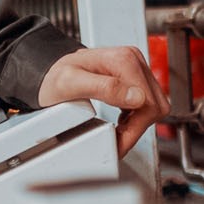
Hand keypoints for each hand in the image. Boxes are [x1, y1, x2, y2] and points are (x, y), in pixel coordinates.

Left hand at [38, 45, 167, 155]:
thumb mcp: (71, 83)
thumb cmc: (54, 76)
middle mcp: (133, 60)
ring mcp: (135, 68)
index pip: (147, 102)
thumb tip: (136, 97)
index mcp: (123, 60)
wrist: (48, 71)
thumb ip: (104, 88)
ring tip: (119, 132)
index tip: (120, 143)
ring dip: (139, 123)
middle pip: (155, 104)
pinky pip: (147, 102)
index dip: (135, 129)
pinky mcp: (134, 76)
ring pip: (154, 104)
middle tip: (119, 140)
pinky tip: (122, 121)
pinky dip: (137, 116)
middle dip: (138, 127)